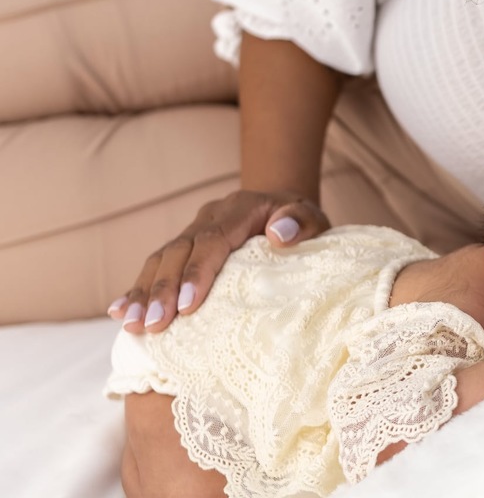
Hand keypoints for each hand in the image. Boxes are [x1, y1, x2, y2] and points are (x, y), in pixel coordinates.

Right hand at [110, 189, 329, 333]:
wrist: (283, 206)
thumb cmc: (300, 221)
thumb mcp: (314, 218)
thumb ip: (301, 221)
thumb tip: (280, 232)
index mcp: (239, 209)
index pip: (213, 240)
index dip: (198, 272)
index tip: (189, 305)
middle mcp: (209, 217)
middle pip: (178, 251)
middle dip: (163, 289)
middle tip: (154, 326)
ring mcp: (192, 231)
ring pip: (160, 259)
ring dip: (143, 293)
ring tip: (132, 327)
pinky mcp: (183, 246)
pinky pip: (155, 265)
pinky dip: (136, 289)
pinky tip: (119, 313)